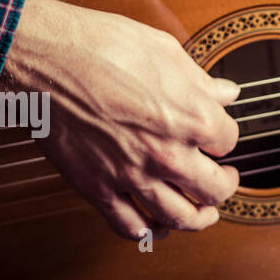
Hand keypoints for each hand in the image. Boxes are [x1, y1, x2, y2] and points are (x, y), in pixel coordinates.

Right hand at [1, 0, 241, 239]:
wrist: (49, 61)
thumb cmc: (104, 48)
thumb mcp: (167, 53)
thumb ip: (202, 82)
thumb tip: (226, 92)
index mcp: (193, 118)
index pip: (229, 141)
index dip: (225, 136)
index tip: (219, 134)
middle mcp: (168, 154)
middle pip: (214, 189)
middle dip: (225, 185)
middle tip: (225, 178)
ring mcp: (132, 175)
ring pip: (179, 217)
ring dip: (198, 218)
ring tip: (203, 211)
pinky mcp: (97, 188)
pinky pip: (129, 226)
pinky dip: (147, 231)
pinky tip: (154, 226)